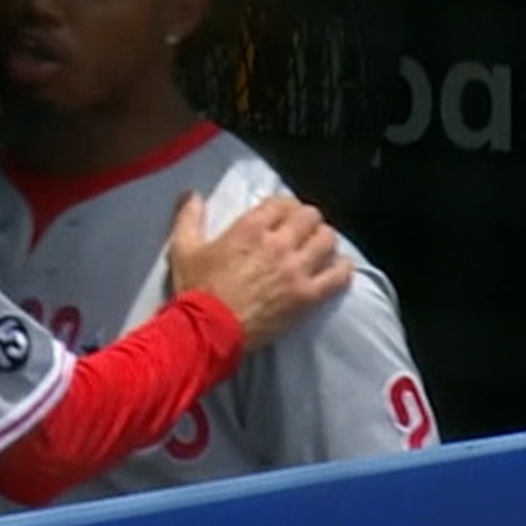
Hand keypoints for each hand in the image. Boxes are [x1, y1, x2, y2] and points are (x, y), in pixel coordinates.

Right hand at [165, 193, 351, 348]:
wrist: (208, 331)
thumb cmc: (196, 289)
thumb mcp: (183, 249)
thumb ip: (189, 217)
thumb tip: (192, 194)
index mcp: (251, 228)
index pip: (281, 202)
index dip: (284, 207)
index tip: (281, 216)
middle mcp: (279, 243)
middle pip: (310, 216)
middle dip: (306, 220)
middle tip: (300, 231)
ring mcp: (296, 270)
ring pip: (327, 239)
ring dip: (324, 240)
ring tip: (317, 248)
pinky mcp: (307, 296)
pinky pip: (338, 276)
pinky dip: (342, 269)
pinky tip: (337, 269)